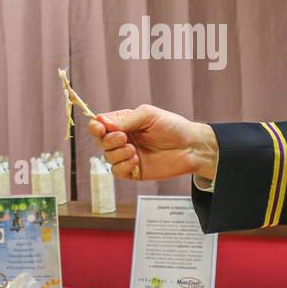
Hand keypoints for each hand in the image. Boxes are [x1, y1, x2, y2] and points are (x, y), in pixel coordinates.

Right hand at [87, 105, 218, 182]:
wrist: (191, 147)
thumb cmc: (172, 126)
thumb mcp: (148, 115)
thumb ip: (125, 119)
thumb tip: (102, 123)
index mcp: (123, 124)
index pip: (99, 125)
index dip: (96, 127)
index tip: (101, 129)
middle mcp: (123, 140)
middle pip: (100, 142)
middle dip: (108, 141)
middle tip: (124, 138)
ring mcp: (127, 156)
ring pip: (108, 157)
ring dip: (117, 154)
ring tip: (134, 150)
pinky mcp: (133, 172)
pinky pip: (117, 172)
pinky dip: (123, 166)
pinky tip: (135, 161)